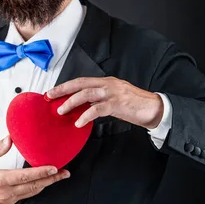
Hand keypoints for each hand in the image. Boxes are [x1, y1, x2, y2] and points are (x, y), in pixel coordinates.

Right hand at [0, 135, 70, 203]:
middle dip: (52, 179)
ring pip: (33, 192)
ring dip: (47, 184)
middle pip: (34, 186)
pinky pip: (27, 195)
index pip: (25, 176)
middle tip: (65, 173)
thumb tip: (10, 138)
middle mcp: (7, 192)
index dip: (41, 172)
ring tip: (59, 176)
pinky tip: (44, 182)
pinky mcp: (9, 202)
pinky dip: (37, 188)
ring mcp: (9, 199)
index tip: (54, 168)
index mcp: (0, 180)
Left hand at [46, 77, 163, 129]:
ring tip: (60, 111)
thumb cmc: (135, 105)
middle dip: (63, 89)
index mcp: (107, 81)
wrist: (154, 108)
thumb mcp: (115, 97)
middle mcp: (108, 84)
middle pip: (80, 83)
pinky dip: (86, 115)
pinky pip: (97, 109)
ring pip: (86, 94)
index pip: (82, 81)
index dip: (66, 85)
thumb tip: (84, 105)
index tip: (53, 91)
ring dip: (71, 102)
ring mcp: (113, 93)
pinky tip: (78, 122)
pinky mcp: (117, 104)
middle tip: (49, 96)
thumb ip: (100, 99)